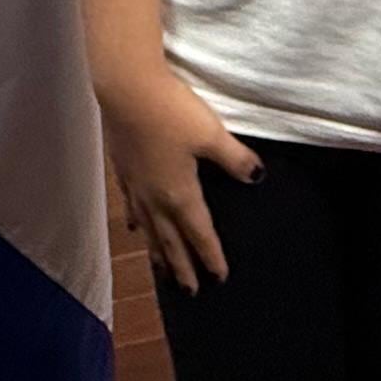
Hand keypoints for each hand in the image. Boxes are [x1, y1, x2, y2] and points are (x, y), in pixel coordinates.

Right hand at [99, 63, 258, 293]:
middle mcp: (155, 199)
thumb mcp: (212, 134)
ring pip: (149, 231)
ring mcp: (136, 187)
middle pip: (171, 242)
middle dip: (183, 267)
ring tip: (163, 273)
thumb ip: (235, 159)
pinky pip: (131, 208)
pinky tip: (135, 228)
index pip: (200, 234)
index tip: (219, 278)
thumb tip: (258, 178)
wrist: (125, 89)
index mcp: (180, 194)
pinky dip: (137, 224)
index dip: (211, 256)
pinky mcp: (123, 171)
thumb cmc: (172, 112)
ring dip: (158, 254)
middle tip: (191, 292)